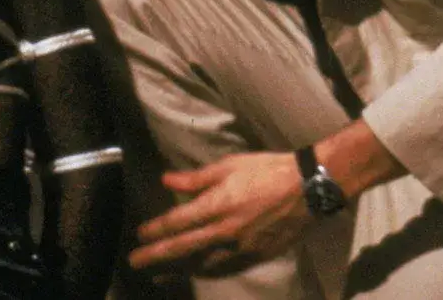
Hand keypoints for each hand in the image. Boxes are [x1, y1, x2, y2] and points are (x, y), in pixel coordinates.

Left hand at [128, 151, 310, 275]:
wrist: (307, 189)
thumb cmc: (266, 170)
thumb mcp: (228, 166)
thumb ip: (196, 178)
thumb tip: (167, 179)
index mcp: (216, 205)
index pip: (176, 223)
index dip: (155, 230)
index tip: (140, 234)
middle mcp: (224, 232)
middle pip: (182, 249)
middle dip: (155, 258)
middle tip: (134, 263)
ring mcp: (239, 248)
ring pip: (200, 265)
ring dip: (176, 271)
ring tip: (158, 276)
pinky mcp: (254, 257)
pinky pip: (223, 270)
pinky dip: (204, 273)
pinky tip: (194, 274)